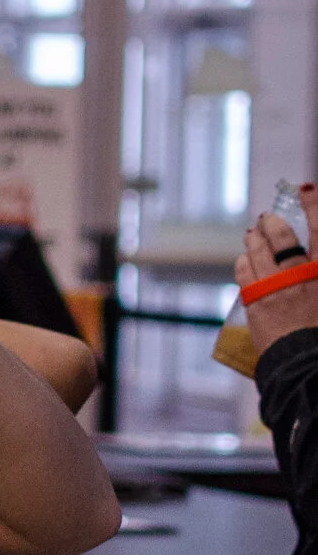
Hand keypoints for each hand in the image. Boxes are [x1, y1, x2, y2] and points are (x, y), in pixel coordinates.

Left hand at [239, 186, 317, 358]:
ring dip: (254, 239)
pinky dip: (244, 261)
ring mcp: (277, 287)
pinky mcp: (256, 302)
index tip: (306, 189)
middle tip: (267, 219)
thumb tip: (311, 259)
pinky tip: (244, 259)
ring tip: (252, 234)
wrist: (308, 366)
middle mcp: (302, 274)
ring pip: (258, 251)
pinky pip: (244, 272)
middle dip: (272, 223)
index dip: (314, 205)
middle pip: (283, 236)